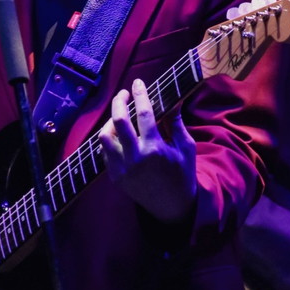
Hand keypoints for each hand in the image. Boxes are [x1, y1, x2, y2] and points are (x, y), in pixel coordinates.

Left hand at [98, 78, 196, 222]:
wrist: (172, 207)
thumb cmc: (183, 174)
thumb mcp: (185, 147)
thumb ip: (176, 122)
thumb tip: (174, 99)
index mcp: (155, 149)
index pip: (144, 114)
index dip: (140, 94)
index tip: (138, 82)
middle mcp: (135, 158)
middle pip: (118, 121)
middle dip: (119, 102)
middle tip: (124, 94)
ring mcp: (122, 169)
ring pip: (104, 137)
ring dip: (110, 121)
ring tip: (120, 115)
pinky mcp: (115, 177)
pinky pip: (104, 152)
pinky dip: (109, 139)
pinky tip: (118, 133)